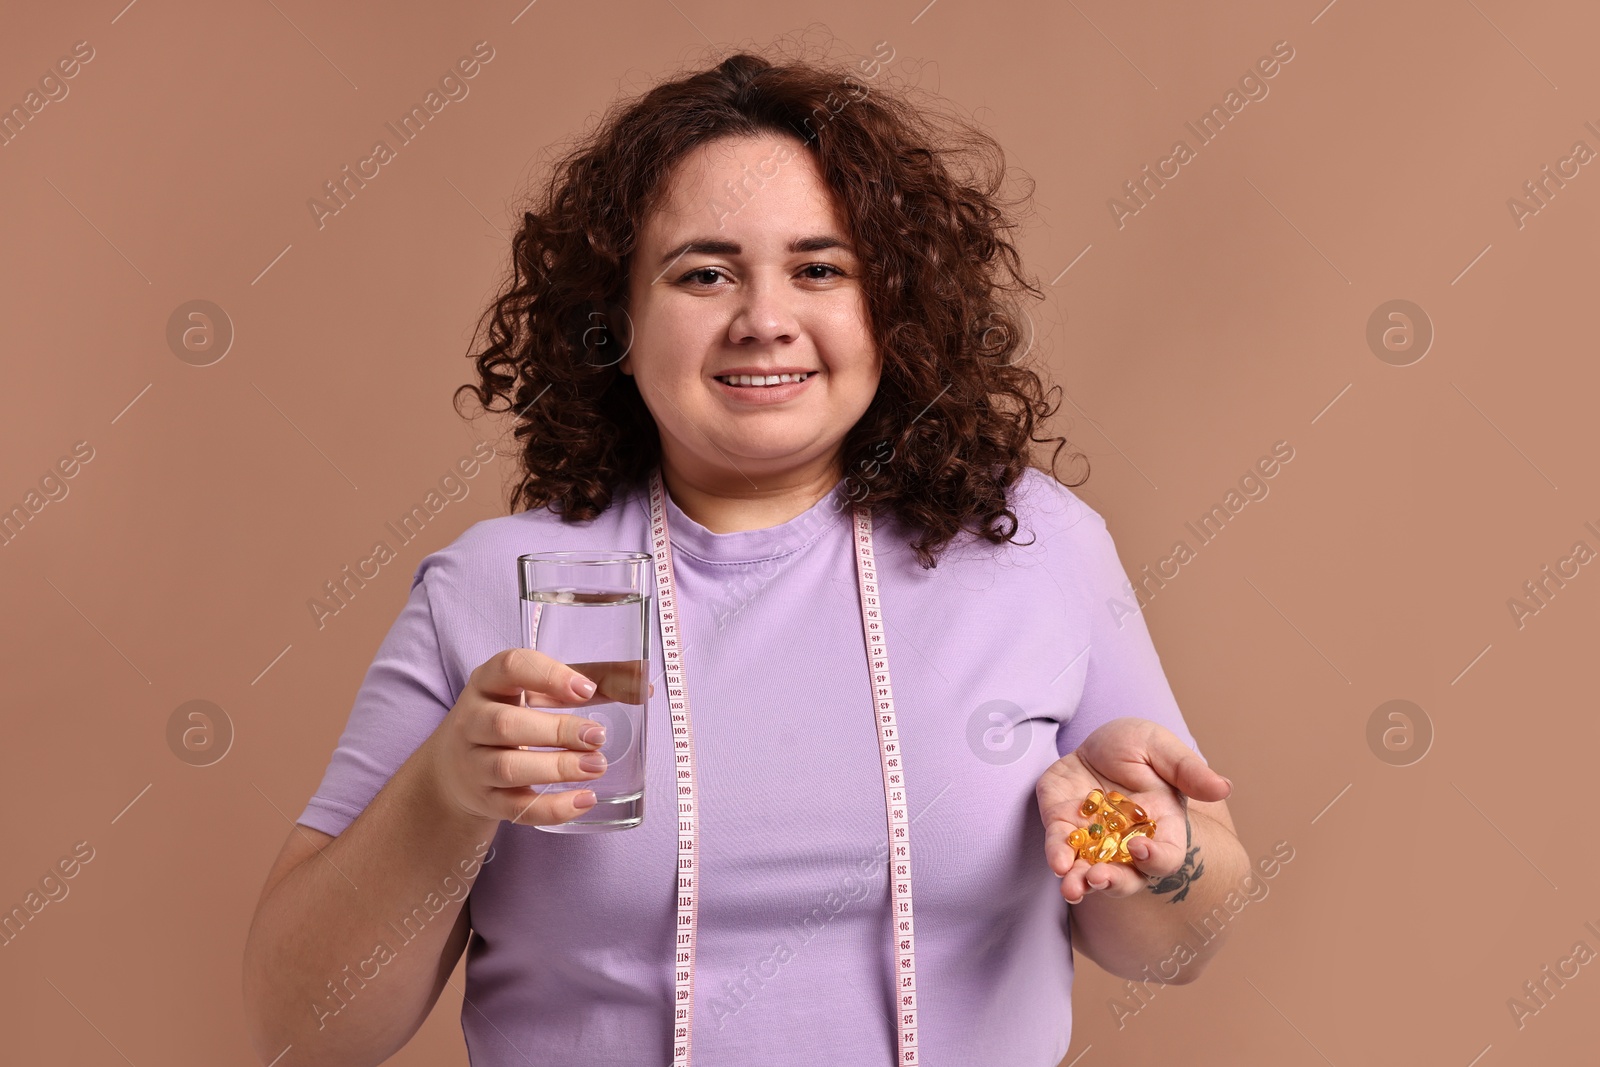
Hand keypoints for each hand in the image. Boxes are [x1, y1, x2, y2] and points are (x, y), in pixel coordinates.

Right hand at [423, 648, 654, 826]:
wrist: (452, 770)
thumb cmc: (511, 715)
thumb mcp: (539, 691)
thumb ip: (592, 680)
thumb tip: (643, 682)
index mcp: (489, 682)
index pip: (510, 667)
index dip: (548, 676)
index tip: (585, 689)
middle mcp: (472, 720)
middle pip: (506, 724)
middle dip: (557, 730)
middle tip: (599, 736)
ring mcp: (473, 764)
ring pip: (508, 767)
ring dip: (557, 768)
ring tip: (597, 766)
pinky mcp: (484, 800)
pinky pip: (516, 808)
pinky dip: (553, 807)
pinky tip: (585, 799)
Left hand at [1036, 716, 1229, 904]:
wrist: (1094, 740)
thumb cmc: (1137, 747)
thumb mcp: (1161, 748)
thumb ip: (1188, 770)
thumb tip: (1225, 787)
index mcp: (1161, 827)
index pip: (1166, 855)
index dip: (1156, 858)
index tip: (1140, 849)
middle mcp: (1127, 843)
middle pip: (1126, 876)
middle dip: (1112, 882)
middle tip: (1098, 879)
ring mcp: (1093, 840)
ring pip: (1089, 871)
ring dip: (1081, 882)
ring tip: (1073, 887)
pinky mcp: (1062, 827)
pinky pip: (1059, 847)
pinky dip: (1058, 855)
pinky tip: (1058, 862)